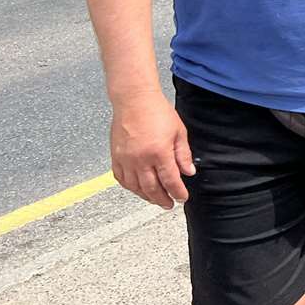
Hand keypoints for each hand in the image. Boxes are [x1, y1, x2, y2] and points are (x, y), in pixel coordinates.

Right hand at [109, 91, 194, 208]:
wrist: (134, 100)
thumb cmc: (157, 111)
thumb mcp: (179, 132)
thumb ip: (184, 154)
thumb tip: (189, 172)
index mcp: (159, 153)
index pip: (170, 181)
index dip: (177, 192)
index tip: (182, 198)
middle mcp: (140, 159)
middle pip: (152, 188)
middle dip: (162, 199)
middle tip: (169, 204)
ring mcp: (126, 159)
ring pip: (135, 187)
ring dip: (146, 196)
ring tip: (155, 199)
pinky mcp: (115, 156)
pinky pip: (121, 178)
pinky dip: (130, 187)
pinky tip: (137, 188)